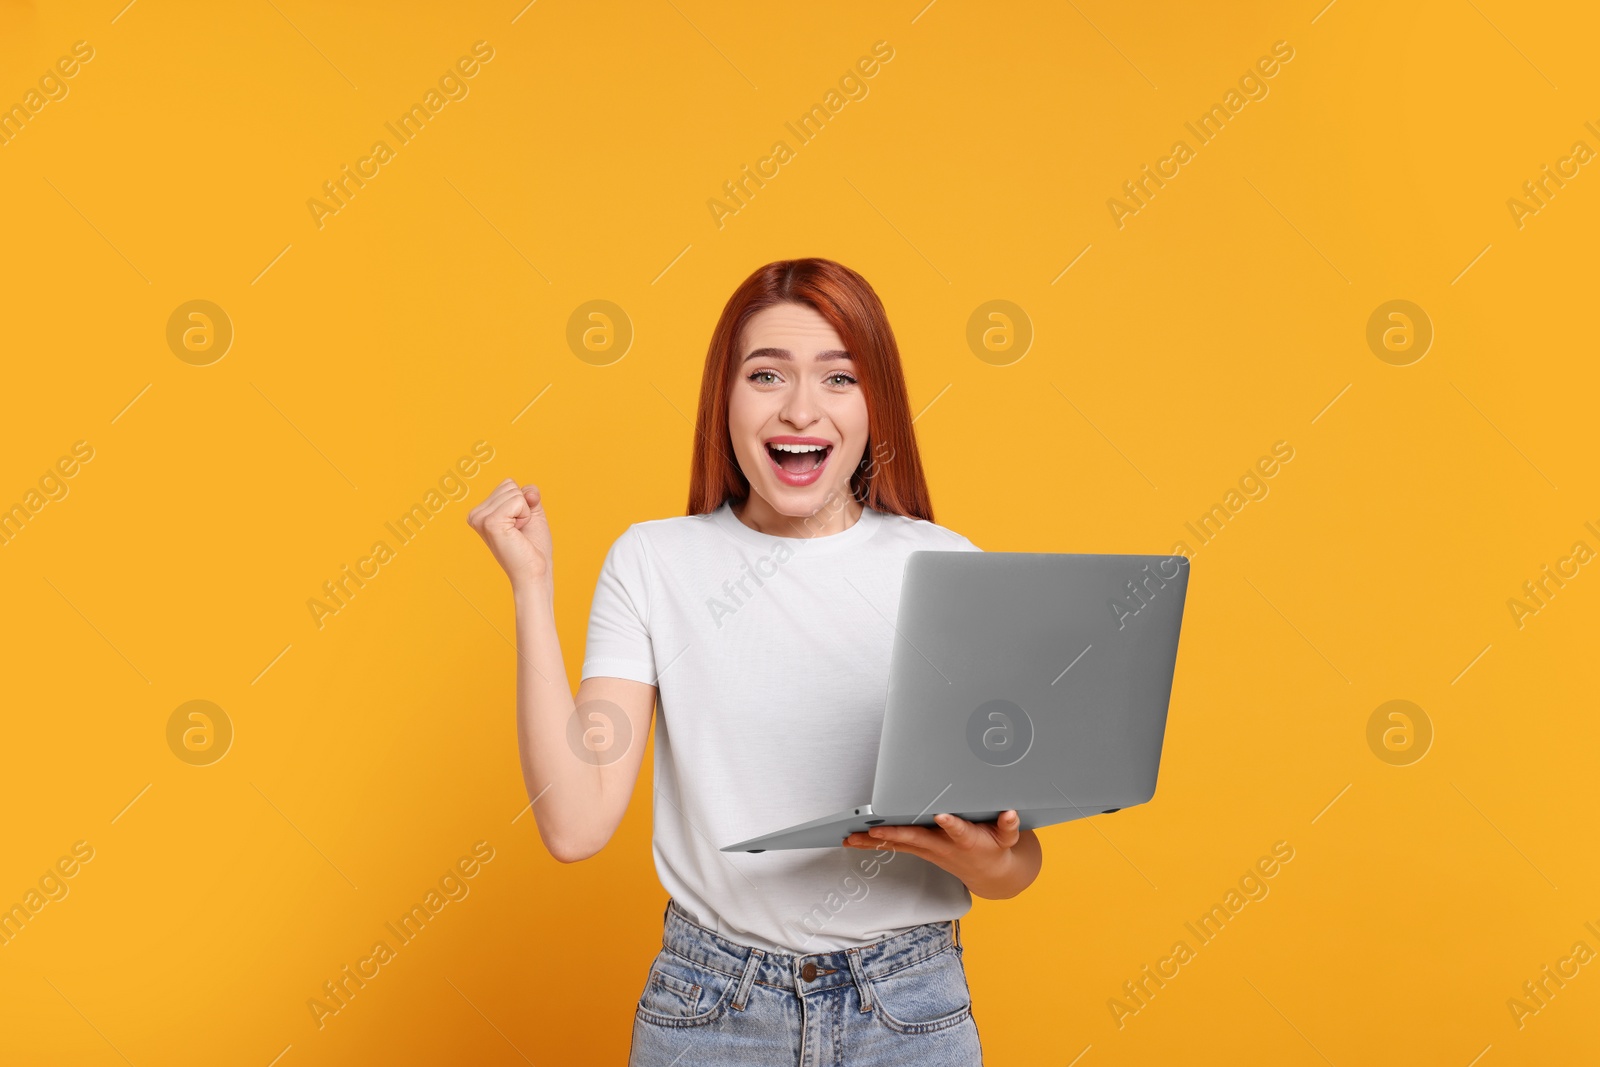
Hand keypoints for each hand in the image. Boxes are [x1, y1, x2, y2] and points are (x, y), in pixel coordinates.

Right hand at [467, 479, 552, 591]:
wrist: (534, 572)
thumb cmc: (532, 547)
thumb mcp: (531, 513)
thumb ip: (529, 494)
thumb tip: (528, 491)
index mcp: (480, 512)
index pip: (507, 484)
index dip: (522, 502)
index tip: (518, 525)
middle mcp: (475, 515)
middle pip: (509, 485)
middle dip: (523, 506)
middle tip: (519, 530)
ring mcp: (480, 518)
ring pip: (514, 491)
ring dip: (525, 512)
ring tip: (518, 533)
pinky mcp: (490, 523)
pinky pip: (518, 500)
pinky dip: (525, 515)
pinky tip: (517, 533)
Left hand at [842, 810, 1040, 898]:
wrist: (993, 875)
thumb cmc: (998, 847)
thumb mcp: (1009, 838)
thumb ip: (1008, 826)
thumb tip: (1009, 813)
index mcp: (968, 840)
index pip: (959, 832)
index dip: (951, 825)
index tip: (942, 817)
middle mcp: (945, 847)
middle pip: (917, 839)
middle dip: (895, 834)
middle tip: (873, 830)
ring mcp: (930, 850)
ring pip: (899, 844)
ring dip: (874, 842)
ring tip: (850, 838)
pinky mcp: (922, 850)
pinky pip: (895, 846)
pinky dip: (873, 843)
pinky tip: (853, 840)